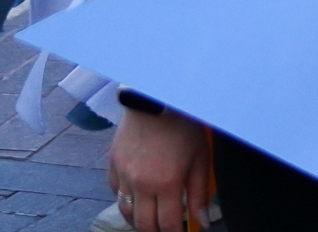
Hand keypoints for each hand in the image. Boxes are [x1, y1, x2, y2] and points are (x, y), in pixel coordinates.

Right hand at [105, 104, 211, 231]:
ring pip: (125, 211)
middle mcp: (142, 184)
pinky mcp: (114, 164)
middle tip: (164, 229)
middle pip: (144, 224)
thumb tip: (203, 222)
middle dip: (155, 231)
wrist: (156, 99)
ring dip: (137, 220)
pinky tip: (136, 197)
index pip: (167, 224)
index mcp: (167, 184)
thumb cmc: (183, 126)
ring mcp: (125, 175)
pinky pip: (115, 191)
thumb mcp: (200, 159)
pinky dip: (125, 199)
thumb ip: (199, 194)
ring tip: (149, 220)